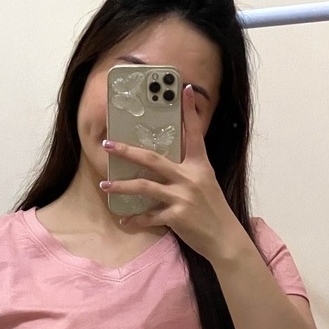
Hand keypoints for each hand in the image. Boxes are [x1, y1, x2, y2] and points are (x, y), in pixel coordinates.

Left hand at [100, 84, 246, 262]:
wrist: (224, 238)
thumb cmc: (213, 211)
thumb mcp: (206, 183)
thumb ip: (190, 170)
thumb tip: (171, 161)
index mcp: (200, 166)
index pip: (194, 134)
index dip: (189, 112)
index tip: (184, 90)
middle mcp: (190, 178)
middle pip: (153, 160)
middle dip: (128, 151)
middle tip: (108, 145)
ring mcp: (183, 197)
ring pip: (145, 187)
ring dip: (122, 187)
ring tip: (105, 185)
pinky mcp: (177, 217)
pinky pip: (149, 216)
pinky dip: (135, 220)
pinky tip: (124, 221)